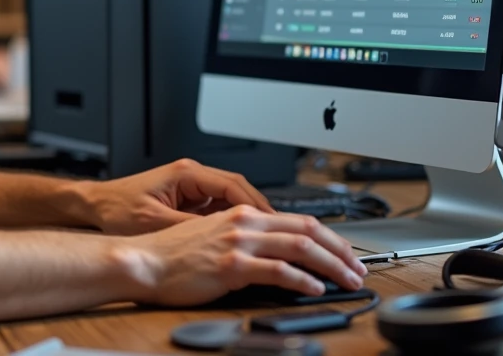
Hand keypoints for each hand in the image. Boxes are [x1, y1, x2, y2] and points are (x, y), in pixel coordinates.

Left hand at [81, 158, 274, 234]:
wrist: (95, 206)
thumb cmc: (117, 210)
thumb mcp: (154, 223)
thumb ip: (189, 228)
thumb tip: (219, 238)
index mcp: (186, 174)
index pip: (232, 185)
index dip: (255, 205)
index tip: (271, 222)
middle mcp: (191, 175)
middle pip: (237, 189)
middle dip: (258, 210)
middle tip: (278, 231)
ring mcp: (190, 186)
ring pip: (229, 198)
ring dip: (246, 216)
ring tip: (265, 237)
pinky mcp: (186, 198)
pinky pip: (216, 207)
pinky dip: (230, 221)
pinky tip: (239, 238)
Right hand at [117, 206, 366, 306]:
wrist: (144, 261)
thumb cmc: (172, 254)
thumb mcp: (213, 236)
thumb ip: (245, 239)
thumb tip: (274, 254)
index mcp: (241, 214)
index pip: (298, 219)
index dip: (329, 237)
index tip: (345, 253)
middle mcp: (244, 223)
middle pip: (307, 229)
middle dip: (340, 250)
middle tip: (358, 268)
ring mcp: (239, 243)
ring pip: (300, 247)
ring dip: (331, 265)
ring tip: (347, 281)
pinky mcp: (232, 266)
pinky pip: (278, 271)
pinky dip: (302, 280)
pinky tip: (314, 288)